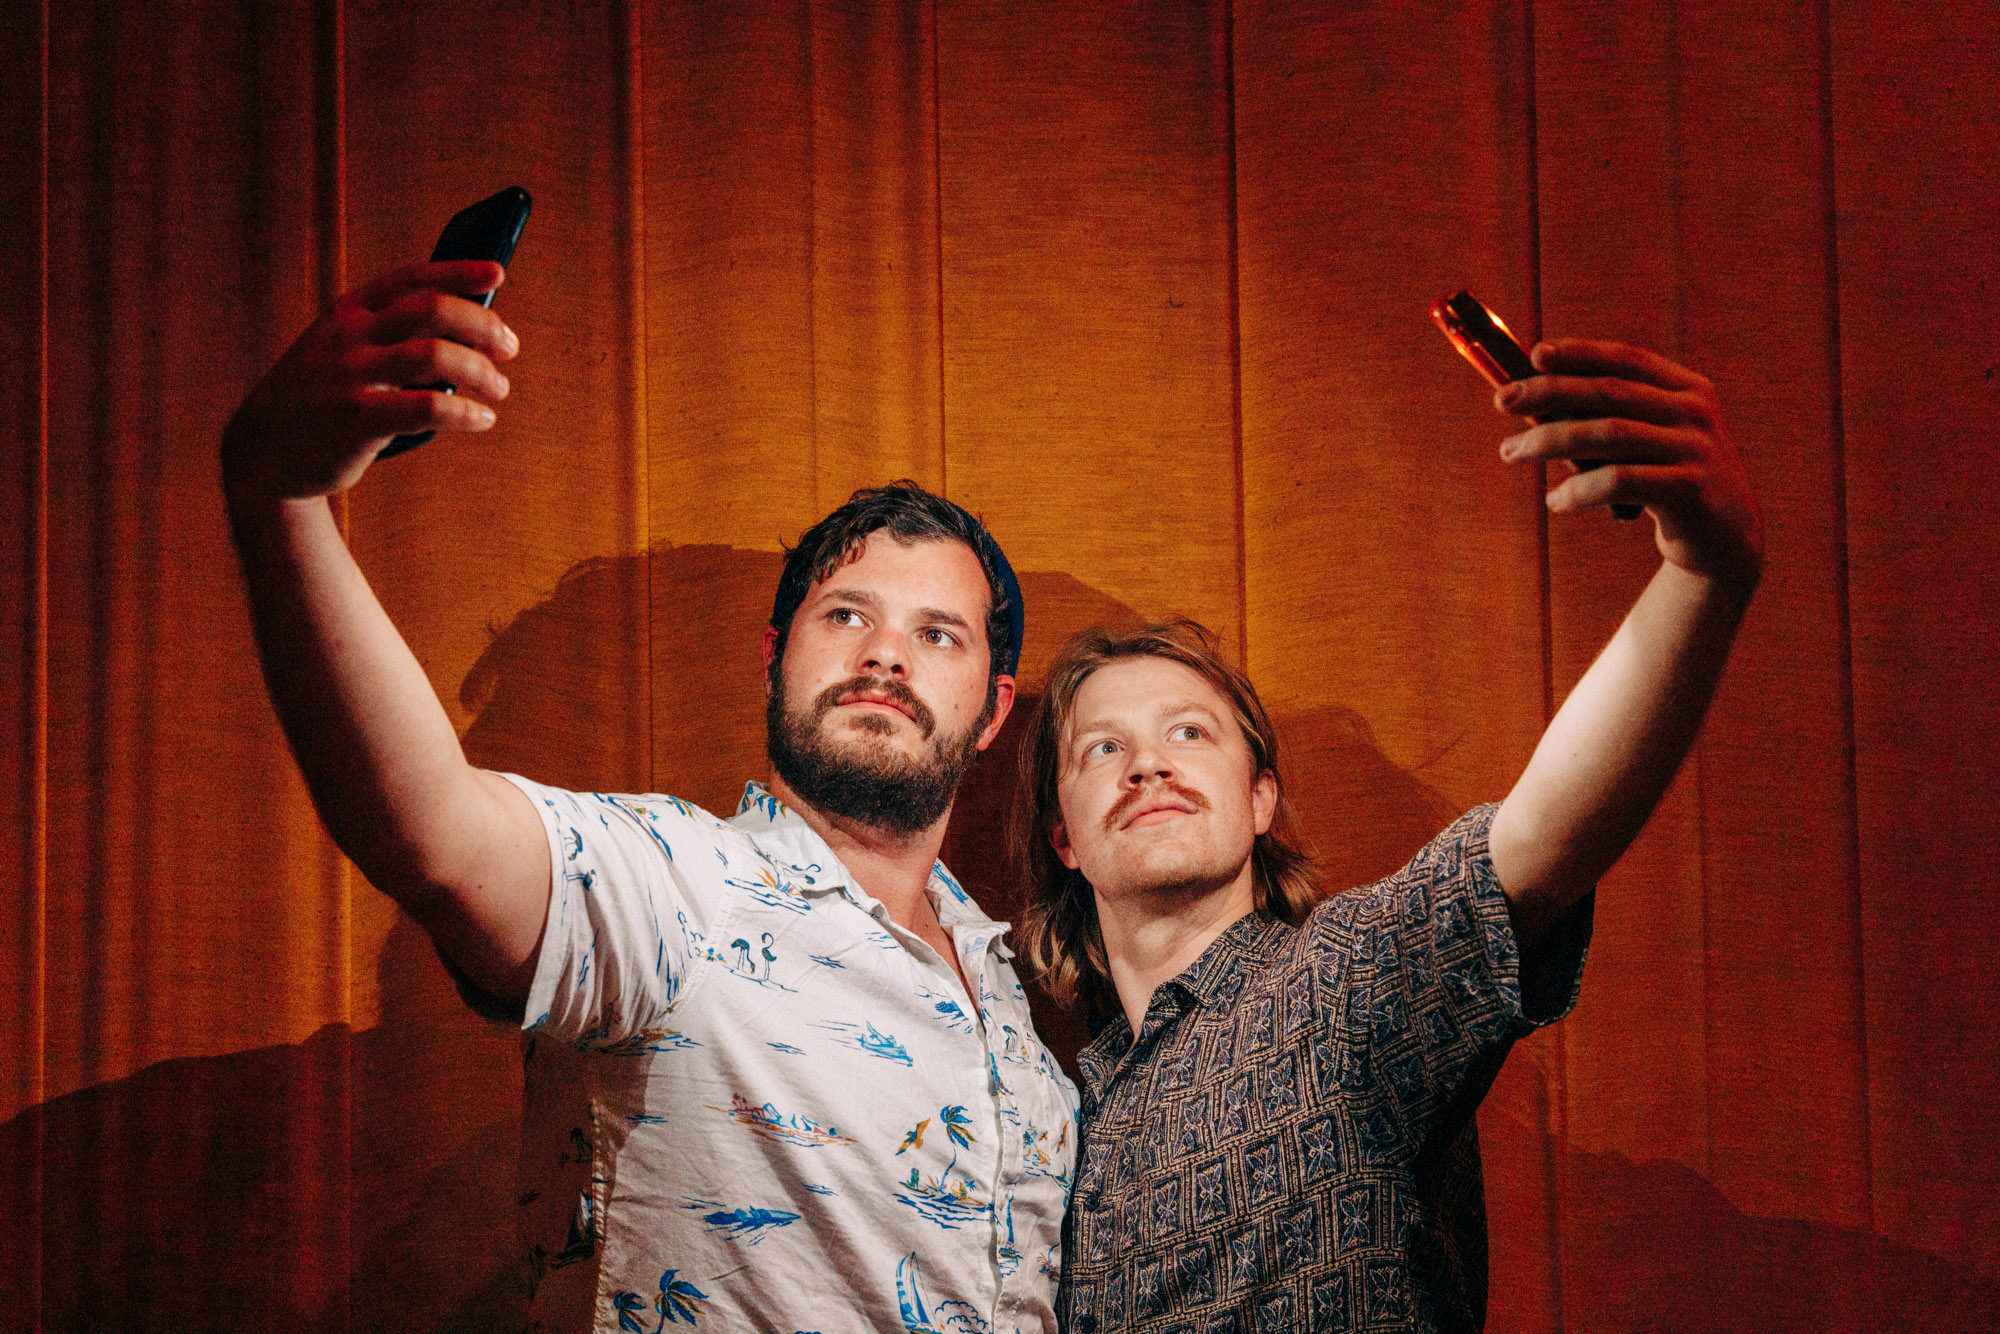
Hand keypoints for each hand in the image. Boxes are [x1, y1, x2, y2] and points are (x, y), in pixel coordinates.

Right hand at [221, 262, 517, 502]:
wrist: (262, 451)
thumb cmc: (323, 398)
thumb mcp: (343, 353)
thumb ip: (392, 337)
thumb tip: (471, 332)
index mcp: (349, 312)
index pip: (411, 278)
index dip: (458, 271)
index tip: (498, 274)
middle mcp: (349, 335)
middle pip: (431, 309)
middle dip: (481, 324)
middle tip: (509, 347)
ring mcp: (350, 375)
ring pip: (434, 356)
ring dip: (480, 371)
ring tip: (499, 389)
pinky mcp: (356, 418)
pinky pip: (426, 407)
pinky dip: (464, 412)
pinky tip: (481, 418)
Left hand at [1496, 338, 1763, 583]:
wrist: (1725, 538)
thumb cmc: (1668, 481)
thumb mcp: (1650, 440)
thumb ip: (1608, 418)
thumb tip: (1533, 404)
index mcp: (1686, 389)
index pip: (1627, 359)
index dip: (1579, 353)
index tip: (1534, 354)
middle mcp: (1694, 412)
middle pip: (1609, 392)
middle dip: (1549, 393)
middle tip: (1502, 400)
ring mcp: (1694, 449)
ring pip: (1608, 434)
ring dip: (1549, 441)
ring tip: (1510, 452)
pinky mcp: (1688, 490)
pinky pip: (1619, 482)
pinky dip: (1578, 490)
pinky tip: (1554, 501)